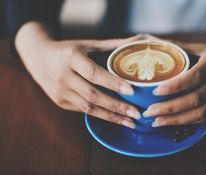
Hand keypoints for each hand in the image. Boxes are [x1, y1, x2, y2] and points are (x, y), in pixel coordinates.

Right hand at [16, 22, 142, 128]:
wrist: (38, 58)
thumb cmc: (69, 50)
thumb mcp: (87, 44)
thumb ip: (113, 45)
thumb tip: (140, 40)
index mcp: (71, 57)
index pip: (94, 73)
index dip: (112, 83)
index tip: (131, 90)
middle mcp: (63, 76)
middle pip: (92, 95)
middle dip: (116, 106)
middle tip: (136, 113)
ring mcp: (60, 91)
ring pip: (88, 108)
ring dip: (111, 116)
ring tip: (130, 122)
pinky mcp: (60, 102)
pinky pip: (83, 110)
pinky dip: (100, 114)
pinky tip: (116, 118)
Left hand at [143, 40, 205, 126]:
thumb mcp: (202, 48)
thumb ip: (180, 48)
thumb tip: (154, 43)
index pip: (195, 77)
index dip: (175, 86)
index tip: (155, 91)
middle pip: (195, 99)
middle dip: (170, 108)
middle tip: (149, 111)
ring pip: (200, 113)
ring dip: (176, 120)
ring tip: (156, 121)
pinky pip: (205, 118)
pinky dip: (187, 122)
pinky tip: (172, 122)